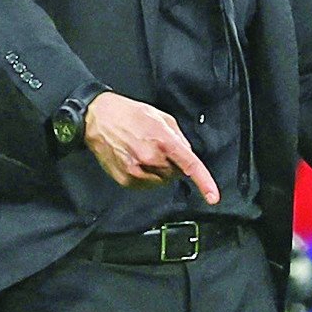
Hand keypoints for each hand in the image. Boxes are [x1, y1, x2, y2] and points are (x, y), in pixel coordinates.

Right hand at [83, 91, 220, 203]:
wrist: (98, 118)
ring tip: (144, 152)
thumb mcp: (161, 117)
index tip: (213, 196)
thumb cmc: (128, 114)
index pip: (190, 165)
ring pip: (161, 181)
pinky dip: (147, 177)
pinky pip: (146, 186)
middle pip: (176, 173)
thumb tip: (188, 154)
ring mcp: (137, 171)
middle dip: (173, 164)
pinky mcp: (126, 179)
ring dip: (159, 171)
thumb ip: (179, 137)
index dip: (204, 182)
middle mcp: (150, 158)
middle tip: (158, 148)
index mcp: (163, 140)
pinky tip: (137, 161)